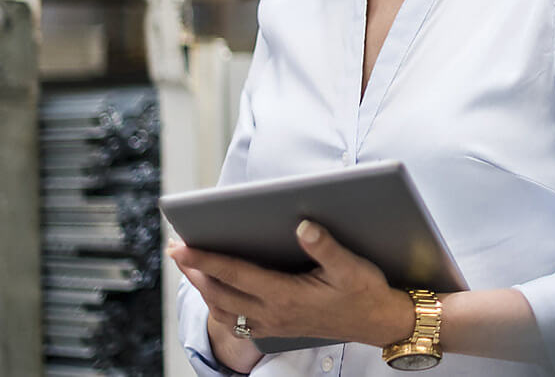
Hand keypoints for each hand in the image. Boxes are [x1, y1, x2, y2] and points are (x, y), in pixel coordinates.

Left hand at [170, 221, 414, 354]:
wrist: (378, 323)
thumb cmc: (365, 292)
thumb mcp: (351, 266)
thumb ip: (325, 246)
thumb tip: (303, 225)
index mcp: (287, 295)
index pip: (235, 274)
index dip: (205, 259)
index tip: (182, 246)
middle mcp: (274, 313)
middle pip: (219, 293)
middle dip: (194, 271)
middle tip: (176, 250)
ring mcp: (273, 324)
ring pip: (223, 310)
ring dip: (202, 289)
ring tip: (189, 268)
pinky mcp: (277, 329)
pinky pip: (237, 322)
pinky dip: (219, 307)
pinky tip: (217, 294)